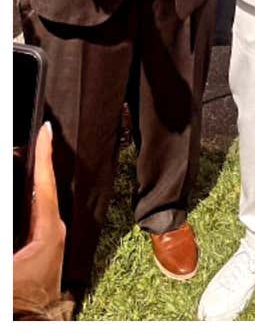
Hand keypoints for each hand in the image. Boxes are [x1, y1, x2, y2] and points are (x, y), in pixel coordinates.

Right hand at [14, 124, 65, 310]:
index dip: (44, 155)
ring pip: (42, 197)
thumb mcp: (7, 264)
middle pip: (46, 186)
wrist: (29, 320)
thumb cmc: (19, 298)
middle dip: (38, 160)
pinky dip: (31, 193)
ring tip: (29, 153)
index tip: (46, 130)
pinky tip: (24, 185)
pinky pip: (37, 209)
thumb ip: (8, 227)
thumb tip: (9, 198)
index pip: (46, 184)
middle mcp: (56, 229)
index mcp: (50, 230)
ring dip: (33, 176)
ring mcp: (52, 236)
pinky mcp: (44, 243)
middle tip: (36, 136)